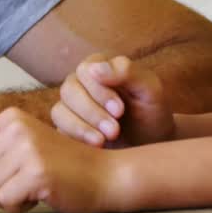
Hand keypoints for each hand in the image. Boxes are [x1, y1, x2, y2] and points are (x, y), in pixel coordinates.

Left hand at [0, 108, 123, 212]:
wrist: (107, 175)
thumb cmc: (63, 167)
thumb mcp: (24, 146)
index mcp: (9, 117)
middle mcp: (15, 127)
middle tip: (21, 186)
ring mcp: (26, 148)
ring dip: (6, 199)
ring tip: (31, 189)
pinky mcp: (36, 171)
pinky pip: (5, 200)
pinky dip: (18, 207)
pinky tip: (38, 196)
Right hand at [53, 54, 173, 147]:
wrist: (152, 143)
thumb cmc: (151, 112)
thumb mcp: (150, 89)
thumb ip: (127, 72)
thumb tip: (95, 68)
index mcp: (98, 67)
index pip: (85, 71)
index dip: (99, 92)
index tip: (119, 111)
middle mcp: (79, 83)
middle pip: (69, 91)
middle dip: (92, 112)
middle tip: (114, 131)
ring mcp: (70, 106)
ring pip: (60, 111)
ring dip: (81, 127)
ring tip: (103, 141)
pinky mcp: (66, 126)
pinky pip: (59, 129)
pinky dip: (76, 137)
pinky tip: (95, 146)